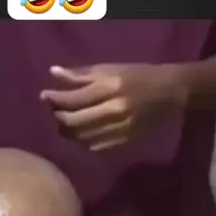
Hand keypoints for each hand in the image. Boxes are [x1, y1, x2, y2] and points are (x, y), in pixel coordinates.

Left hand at [40, 63, 185, 150]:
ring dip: (69, 131)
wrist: (171, 93)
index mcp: (110, 88)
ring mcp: (120, 129)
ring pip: (82, 137)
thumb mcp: (111, 69)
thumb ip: (82, 74)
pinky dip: (84, 141)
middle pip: (74, 121)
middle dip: (58, 117)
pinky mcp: (125, 141)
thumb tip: (53, 73)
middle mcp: (114, 110)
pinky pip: (96, 147)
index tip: (44, 96)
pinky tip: (83, 132)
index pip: (73, 98)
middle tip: (55, 111)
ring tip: (66, 121)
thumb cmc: (139, 75)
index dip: (54, 99)